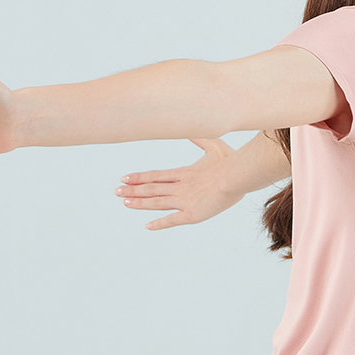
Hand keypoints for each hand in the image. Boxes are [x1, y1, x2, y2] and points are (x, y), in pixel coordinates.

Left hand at [114, 138, 244, 229]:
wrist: (238, 175)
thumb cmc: (230, 161)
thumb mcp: (214, 145)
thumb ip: (200, 139)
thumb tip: (190, 128)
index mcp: (185, 173)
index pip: (156, 175)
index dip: (140, 177)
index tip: (125, 178)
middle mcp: (181, 187)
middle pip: (152, 188)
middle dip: (133, 190)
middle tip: (116, 192)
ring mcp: (185, 201)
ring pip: (157, 202)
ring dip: (140, 203)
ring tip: (124, 203)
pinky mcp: (192, 214)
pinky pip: (172, 220)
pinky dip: (160, 223)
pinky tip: (147, 226)